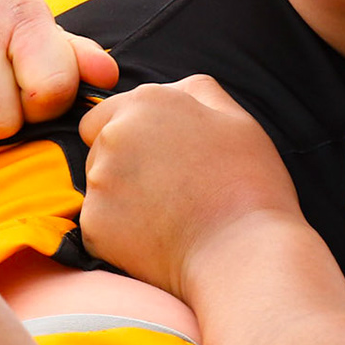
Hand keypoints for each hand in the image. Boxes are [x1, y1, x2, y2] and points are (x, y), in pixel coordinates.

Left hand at [78, 76, 299, 295]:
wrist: (244, 254)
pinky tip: (158, 239)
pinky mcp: (94, 226)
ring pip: (98, 186)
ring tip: (168, 216)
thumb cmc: (250, 187)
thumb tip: (173, 90)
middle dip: (123, 164)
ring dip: (122, 198)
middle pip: (97, 148)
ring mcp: (100, 181)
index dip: (131, 136)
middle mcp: (114, 134)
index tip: (161, 161)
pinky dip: (121, 235)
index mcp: (148, 101)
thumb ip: (196, 92)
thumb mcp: (237, 120)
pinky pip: (100, 226)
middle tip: (169, 191)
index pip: (105, 114)